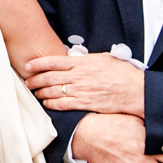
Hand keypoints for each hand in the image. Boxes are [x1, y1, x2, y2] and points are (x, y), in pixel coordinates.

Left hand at [25, 53, 144, 115]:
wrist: (135, 90)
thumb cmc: (123, 74)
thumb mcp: (104, 59)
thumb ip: (87, 60)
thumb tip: (76, 59)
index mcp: (82, 62)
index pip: (53, 61)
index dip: (37, 64)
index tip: (28, 66)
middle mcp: (78, 76)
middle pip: (49, 77)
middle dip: (35, 80)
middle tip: (27, 82)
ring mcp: (80, 90)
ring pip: (53, 91)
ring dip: (41, 92)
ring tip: (35, 93)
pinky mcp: (85, 103)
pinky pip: (62, 104)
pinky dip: (51, 104)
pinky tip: (47, 104)